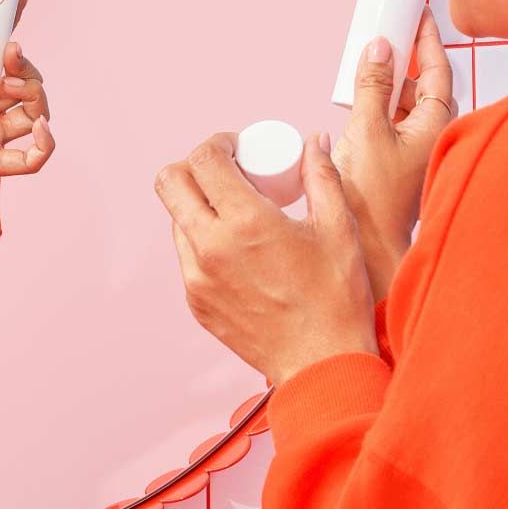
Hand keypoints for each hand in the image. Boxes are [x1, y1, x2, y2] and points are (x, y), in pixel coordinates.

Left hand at [0, 0, 54, 274]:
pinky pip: (30, 158)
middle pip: (23, 80)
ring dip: (35, 94)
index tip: (19, 1)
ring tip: (12, 85)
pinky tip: (39, 126)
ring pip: (33, 112)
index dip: (9, 28)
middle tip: (7, 54)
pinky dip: (45, 143)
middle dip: (23, 64)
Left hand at [155, 131, 377, 385]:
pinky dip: (202, 239)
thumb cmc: (336, 299)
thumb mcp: (337, 229)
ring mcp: (196, 277)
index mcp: (246, 223)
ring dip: (197, 203)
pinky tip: (235, 246)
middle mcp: (210, 247)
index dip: (217, 143)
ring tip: (234, 210)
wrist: (322, 367)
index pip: (203, 159)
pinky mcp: (195, 300)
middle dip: (193, 166)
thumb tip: (313, 141)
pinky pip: (185, 255)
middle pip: (169, 182)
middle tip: (225, 171)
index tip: (236, 147)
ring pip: (175, 218)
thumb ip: (322, 177)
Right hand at [331, 6, 456, 301]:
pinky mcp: (395, 162)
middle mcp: (429, 136)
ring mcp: (413, 151)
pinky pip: (390, 123)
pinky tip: (356, 104)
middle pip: (422, 86)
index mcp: (434, 125)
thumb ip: (373, 86)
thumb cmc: (373, 198)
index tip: (418, 14)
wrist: (367, 244)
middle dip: (404, 61)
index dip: (427, 39)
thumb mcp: (366, 129)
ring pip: (404, 105)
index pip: (437, 69)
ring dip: (386, 86)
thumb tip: (379, 47)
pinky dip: (377, 107)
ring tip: (365, 67)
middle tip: (385, 36)